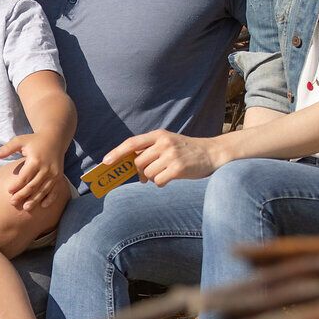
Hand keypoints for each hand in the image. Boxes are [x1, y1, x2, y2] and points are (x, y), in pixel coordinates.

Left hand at [0, 133, 67, 212]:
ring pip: (43, 190)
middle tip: (13, 203)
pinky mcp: (59, 177)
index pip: (24, 176)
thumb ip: (7, 148)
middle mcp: (46, 168)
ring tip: (26, 208)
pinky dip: (50, 198)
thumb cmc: (34, 140)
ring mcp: (54, 173)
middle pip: (33, 185)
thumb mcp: (20, 140)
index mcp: (35, 160)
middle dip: (23, 195)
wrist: (54, 139)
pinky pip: (55, 190)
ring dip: (35, 200)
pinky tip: (43, 206)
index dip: (16, 185)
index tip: (8, 191)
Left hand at [106, 129, 228, 184]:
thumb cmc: (186, 150)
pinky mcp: (178, 168)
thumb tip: (131, 166)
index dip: (117, 153)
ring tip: (165, 173)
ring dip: (153, 178)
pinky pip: (159, 181)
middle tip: (147, 175)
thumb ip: (151, 150)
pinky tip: (170, 178)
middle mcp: (163, 143)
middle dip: (141, 172)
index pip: (132, 143)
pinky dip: (161, 183)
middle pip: (138, 163)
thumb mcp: (168, 143)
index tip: (105, 161)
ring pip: (148, 174)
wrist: (212, 153)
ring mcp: (171, 155)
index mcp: (158, 135)